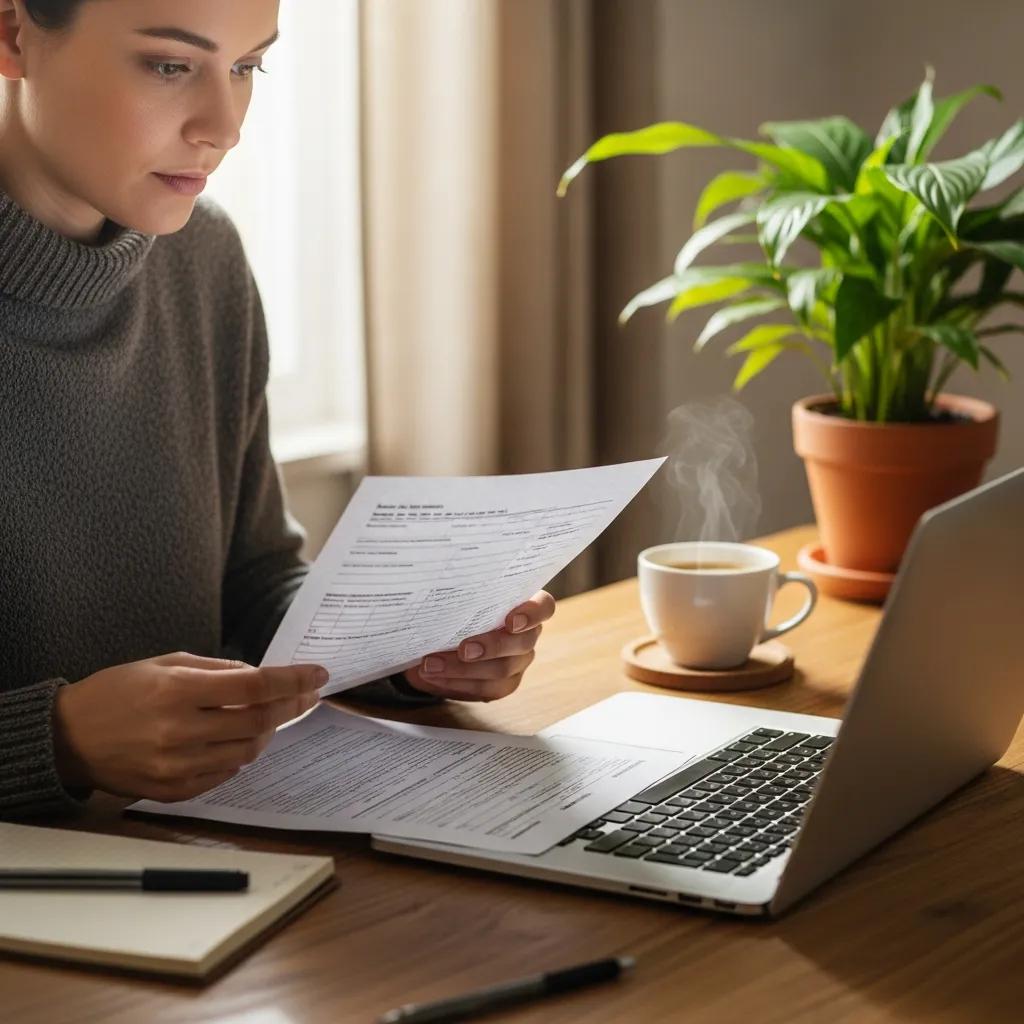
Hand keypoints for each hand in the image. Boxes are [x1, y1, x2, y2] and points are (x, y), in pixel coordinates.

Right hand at [52, 652, 325, 801]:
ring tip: (266, 716)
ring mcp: (177, 766)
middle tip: (307, 695)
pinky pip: (225, 775)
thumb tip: (261, 677)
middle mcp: (180, 732)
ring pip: (247, 752)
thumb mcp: (165, 663)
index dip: (293, 681)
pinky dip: (238, 755)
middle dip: (292, 706)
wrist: (68, 737)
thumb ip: (217, 669)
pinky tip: (234, 739)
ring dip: (266, 732)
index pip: (255, 687)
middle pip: (259, 721)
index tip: (318, 674)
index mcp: (178, 692)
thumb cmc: (118, 692)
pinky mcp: (172, 791)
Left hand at [402, 591, 555, 700]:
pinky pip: (486, 689)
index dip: (532, 614)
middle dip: (492, 646)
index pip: (543, 607)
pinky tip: (435, 676)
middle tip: (463, 649)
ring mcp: (519, 662)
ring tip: (430, 665)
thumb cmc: (459, 609)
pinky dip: (457, 683)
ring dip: (463, 669)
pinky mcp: (504, 684)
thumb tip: (438, 594)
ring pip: (502, 670)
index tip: (511, 621)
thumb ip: (462, 597)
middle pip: (523, 643)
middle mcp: (528, 635)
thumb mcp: (461, 598)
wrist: (446, 638)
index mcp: (525, 606)